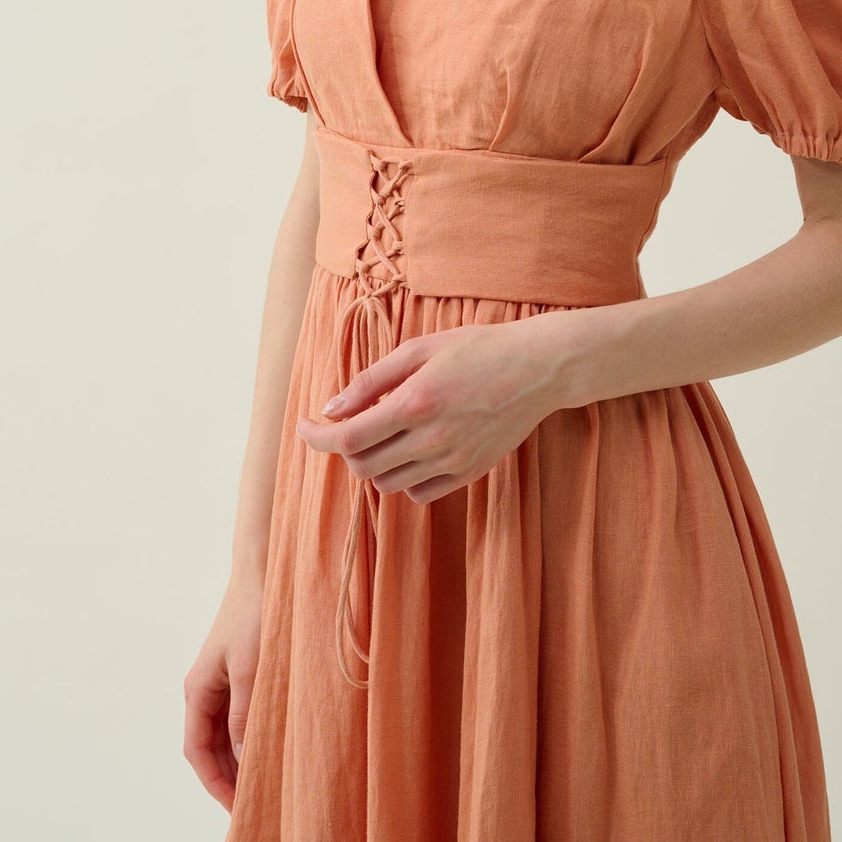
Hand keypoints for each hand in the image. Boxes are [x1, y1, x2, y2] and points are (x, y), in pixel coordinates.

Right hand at [182, 571, 265, 812]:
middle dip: (229, 778)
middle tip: (255, 808)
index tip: (236, 809)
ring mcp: (222, 682)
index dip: (215, 783)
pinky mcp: (240, 674)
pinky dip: (251, 738)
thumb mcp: (250, 667)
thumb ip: (245, 713)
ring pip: (226, 734)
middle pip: (211, 748)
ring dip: (241, 760)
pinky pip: (240, 717)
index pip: (198, 750)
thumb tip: (245, 759)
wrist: (264, 571)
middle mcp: (205, 690)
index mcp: (197, 689)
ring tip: (265, 787)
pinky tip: (271, 750)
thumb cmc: (255, 614)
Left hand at [295, 315, 568, 503]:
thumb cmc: (477, 348)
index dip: (316, 437)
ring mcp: (453, 461)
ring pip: (387, 483)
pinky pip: (418, 493)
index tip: (304, 426)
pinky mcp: (469, 474)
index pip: (348, 438)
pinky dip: (403, 477)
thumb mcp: (420, 349)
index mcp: (415, 403)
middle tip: (350, 421)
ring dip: (372, 462)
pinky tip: (410, 450)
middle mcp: (432, 440)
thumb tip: (330, 409)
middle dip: (345, 447)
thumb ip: (371, 380)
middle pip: (363, 465)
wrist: (538, 368)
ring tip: (382, 433)